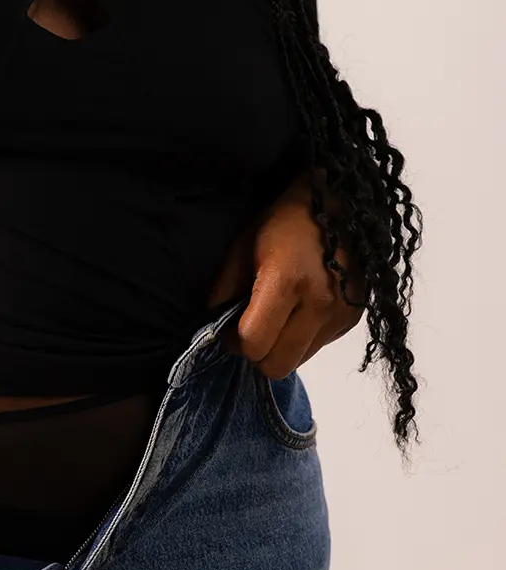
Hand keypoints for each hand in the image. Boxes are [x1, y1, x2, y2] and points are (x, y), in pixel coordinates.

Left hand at [209, 170, 365, 378]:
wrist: (339, 204)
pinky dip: (304, 338)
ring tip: (279, 316)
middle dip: (259, 353)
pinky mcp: (353, 319)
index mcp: (286, 281)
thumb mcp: (241, 249)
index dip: (235, 341)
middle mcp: (320, 303)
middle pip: (278, 365)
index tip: (232, 327)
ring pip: (299, 362)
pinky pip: (318, 347)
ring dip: (282, 348)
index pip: (254, 343)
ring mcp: (341, 314)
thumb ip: (224, 293)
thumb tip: (216, 330)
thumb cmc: (283, 223)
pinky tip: (301, 309)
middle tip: (254, 329)